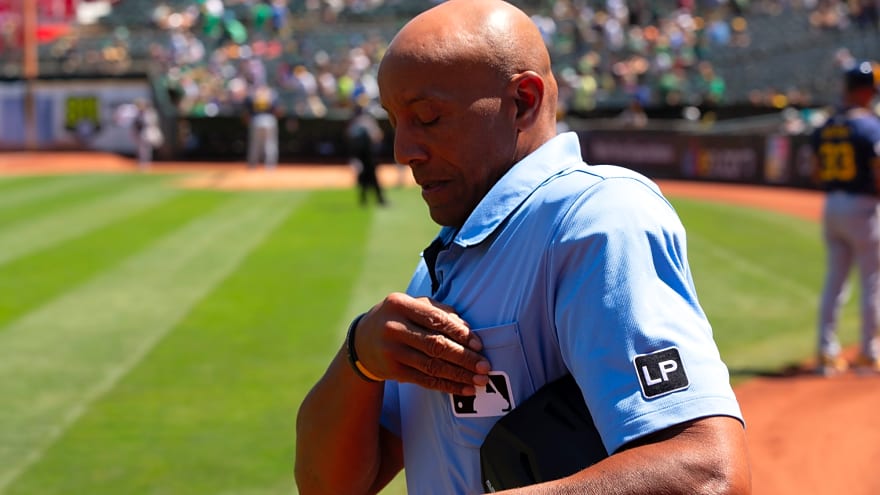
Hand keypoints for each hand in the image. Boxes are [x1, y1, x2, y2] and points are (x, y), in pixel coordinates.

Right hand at [354, 292, 491, 394]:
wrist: (362, 340)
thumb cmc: (398, 318)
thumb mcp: (413, 305)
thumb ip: (441, 311)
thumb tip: (468, 329)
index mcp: (400, 304)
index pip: (436, 319)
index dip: (460, 333)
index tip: (479, 345)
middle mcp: (393, 328)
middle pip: (435, 345)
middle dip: (464, 358)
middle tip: (485, 366)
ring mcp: (391, 351)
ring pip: (432, 366)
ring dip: (459, 375)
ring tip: (479, 381)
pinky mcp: (392, 371)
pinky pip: (424, 380)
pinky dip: (447, 386)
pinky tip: (463, 389)